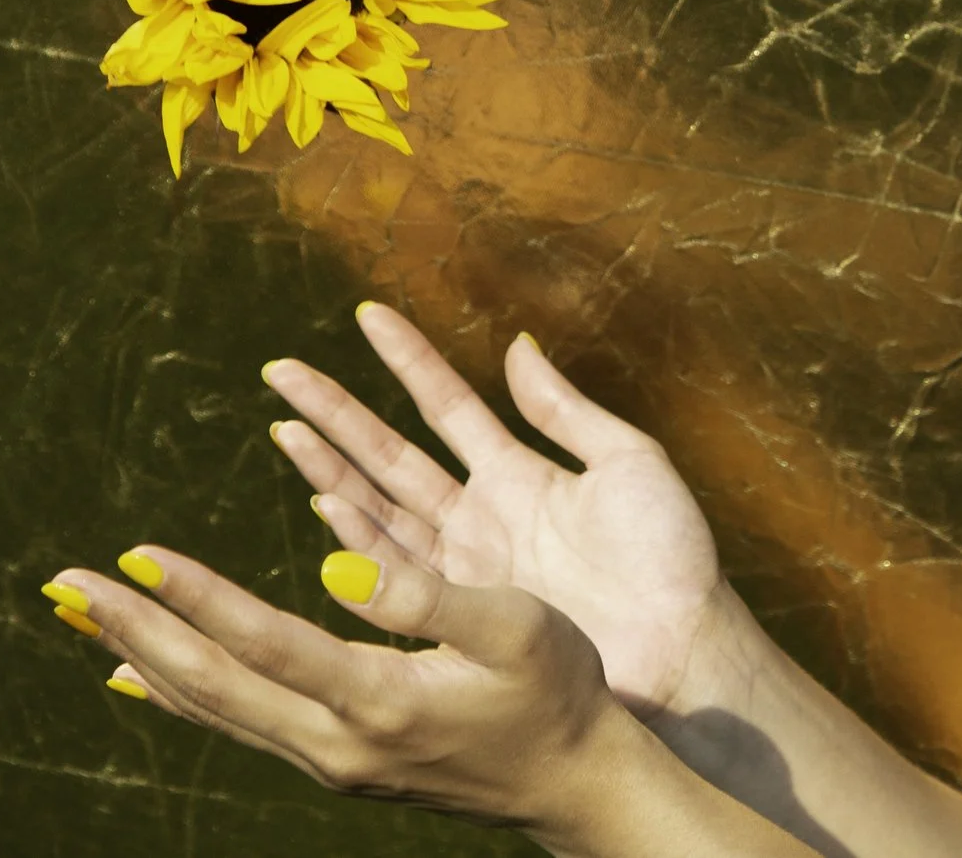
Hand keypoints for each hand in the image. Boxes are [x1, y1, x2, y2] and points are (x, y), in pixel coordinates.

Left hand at [47, 542, 625, 838]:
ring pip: (213, 706)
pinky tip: (142, 675)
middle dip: (134, 627)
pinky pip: (237, 721)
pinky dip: (180, 691)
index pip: (265, 643)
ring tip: (79, 614)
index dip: (198, 597)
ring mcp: (330, 760)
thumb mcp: (517, 625)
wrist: (574, 780)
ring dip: (141, 655)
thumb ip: (426, 592)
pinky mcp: (335, 760)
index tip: (135, 554)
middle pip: (213, 684)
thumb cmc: (558, 690)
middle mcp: (338, 743)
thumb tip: (334, 560)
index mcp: (381, 702)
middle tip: (63, 582)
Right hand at [262, 304, 726, 716]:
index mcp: (520, 472)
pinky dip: (357, 539)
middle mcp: (482, 516)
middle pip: (392, 452)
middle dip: (337, 411)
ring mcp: (466, 565)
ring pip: (379, 505)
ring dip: (329, 467)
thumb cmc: (671, 555)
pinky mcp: (461, 613)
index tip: (366, 314)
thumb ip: (563, 409)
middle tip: (280, 370)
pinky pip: (396, 568)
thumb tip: (518, 344)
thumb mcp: (626, 461)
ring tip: (284, 426)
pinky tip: (323, 503)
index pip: (446, 401)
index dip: (407, 358)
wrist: (682, 648)